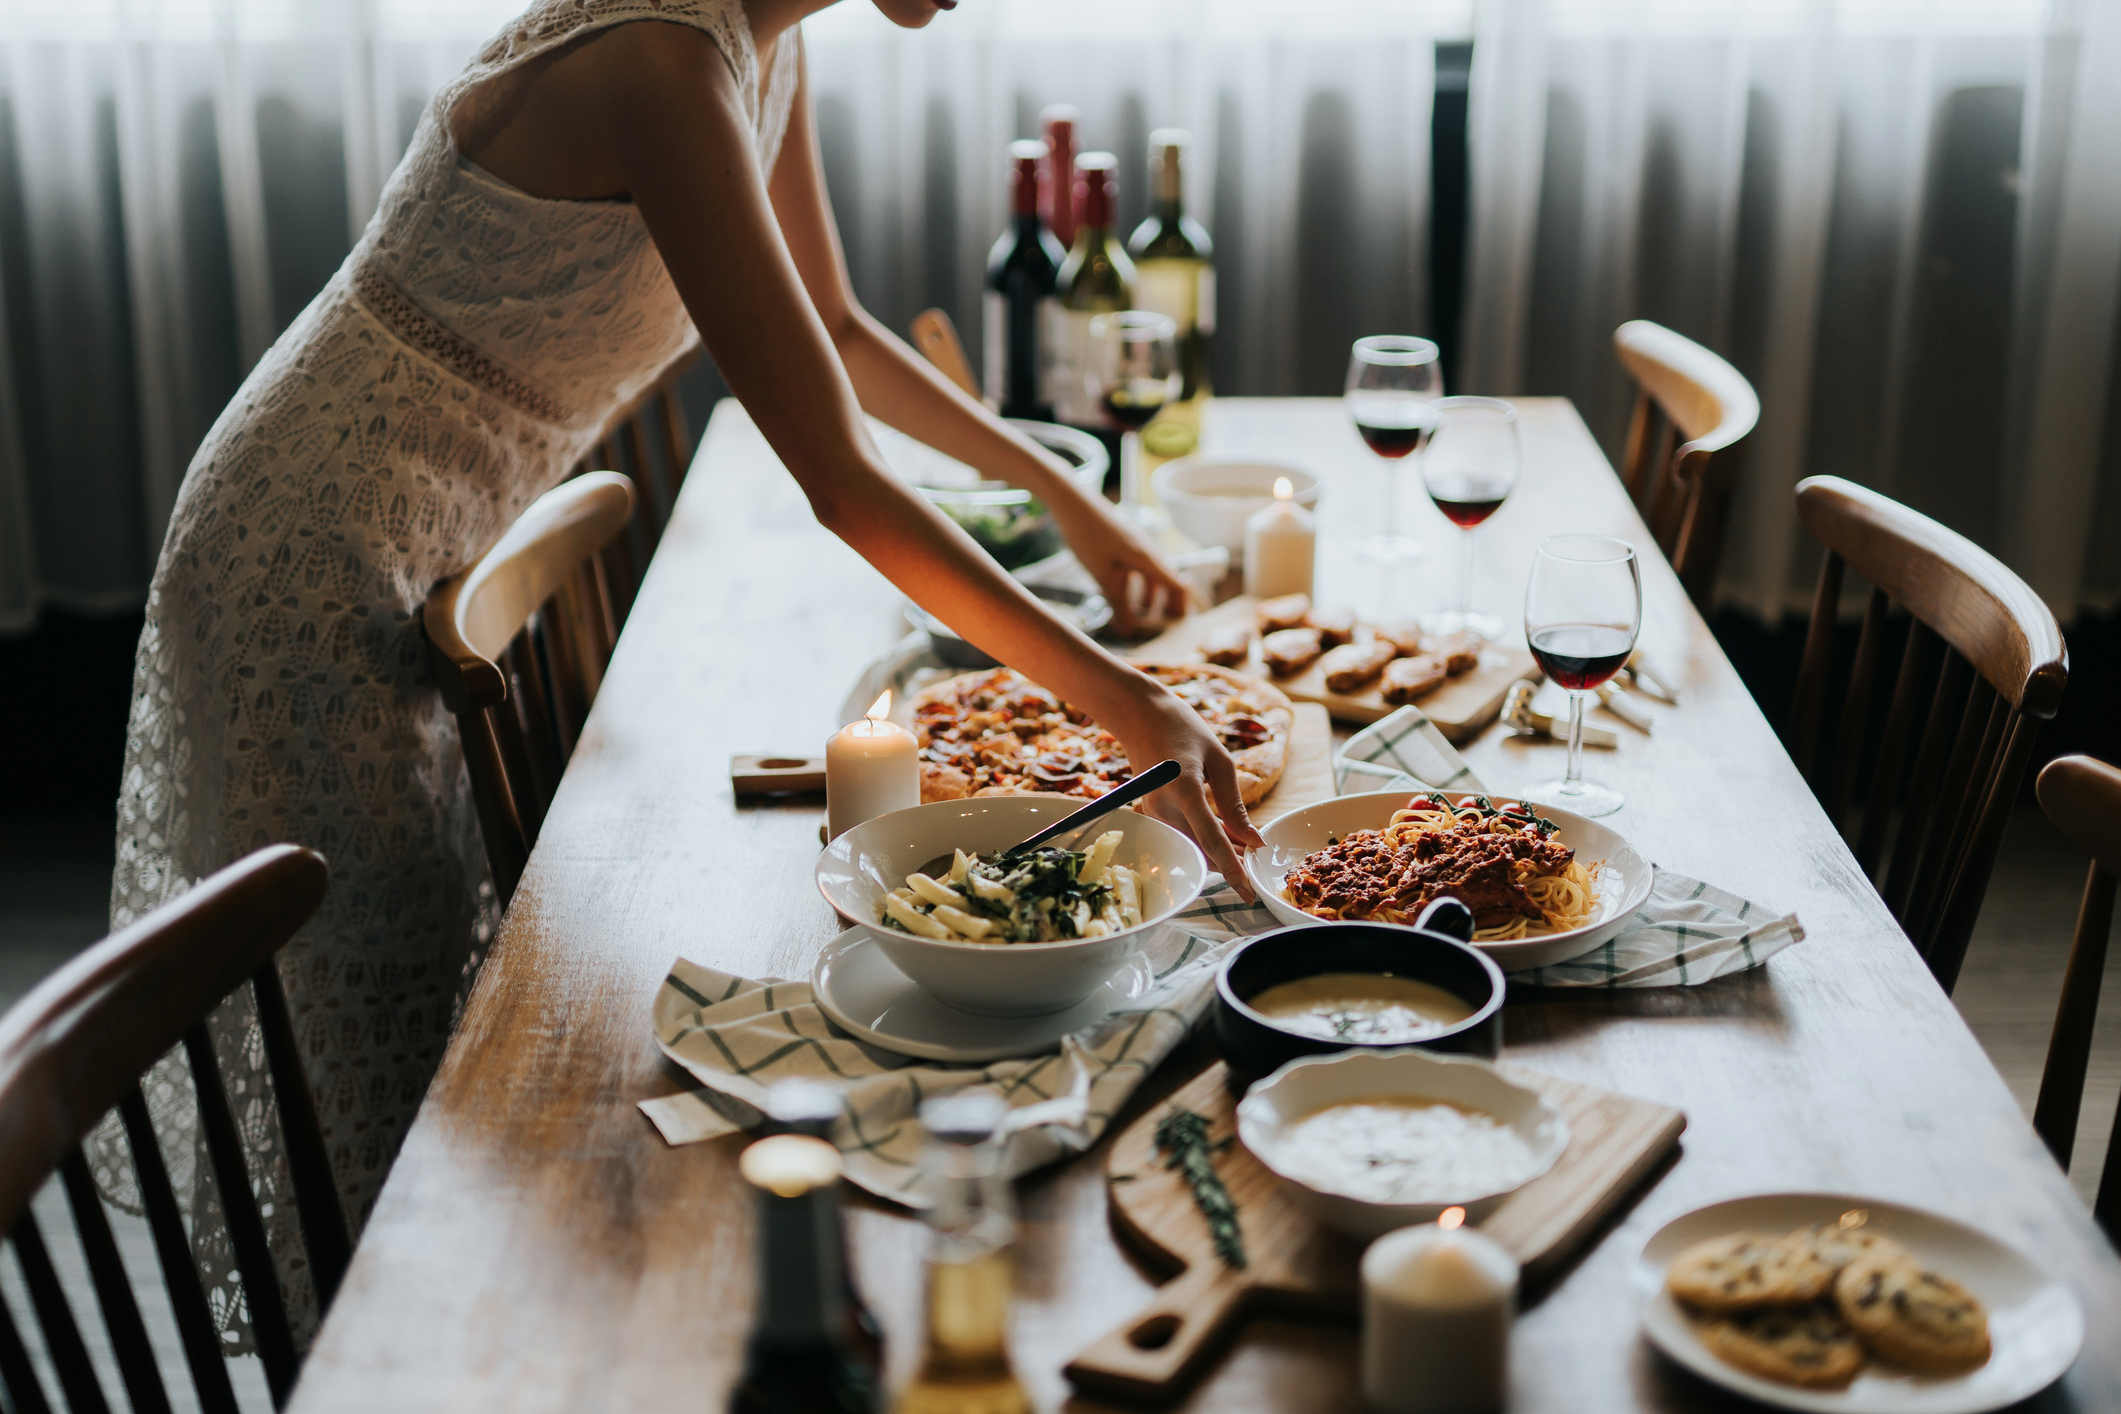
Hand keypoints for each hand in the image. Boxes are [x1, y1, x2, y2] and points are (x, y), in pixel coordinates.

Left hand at [1051, 498, 1192, 637]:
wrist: (1073, 503)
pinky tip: (1119, 593)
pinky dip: (1135, 584)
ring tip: (1135, 615)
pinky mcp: (1125, 542)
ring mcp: (1137, 546)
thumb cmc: (1087, 535)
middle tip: (1159, 627)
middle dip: (1166, 605)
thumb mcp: (1101, 574)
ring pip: (1152, 575)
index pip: (1178, 586)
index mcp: (1148, 560)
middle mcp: (1148, 552)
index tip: (1178, 627)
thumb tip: (1128, 631)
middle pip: (1168, 582)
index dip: (1183, 607)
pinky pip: (1138, 567)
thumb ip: (1116, 603)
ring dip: (1148, 596)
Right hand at [1097, 676, 1264, 897]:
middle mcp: (1164, 806)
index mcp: (1185, 789)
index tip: (1249, 891)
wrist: (1140, 716)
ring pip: (1192, 847)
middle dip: (1231, 863)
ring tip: (1246, 848)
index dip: (1232, 868)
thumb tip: (1254, 840)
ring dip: (1219, 853)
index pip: (1211, 840)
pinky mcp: (1152, 813)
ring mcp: (1154, 812)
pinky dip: (1204, 841)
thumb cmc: (1185, 730)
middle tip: (1257, 865)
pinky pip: (1182, 835)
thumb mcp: (1220, 760)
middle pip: (1201, 850)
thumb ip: (1235, 805)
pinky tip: (1226, 836)